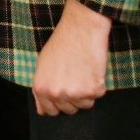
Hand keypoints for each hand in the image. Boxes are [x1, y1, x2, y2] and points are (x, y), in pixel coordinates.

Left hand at [32, 0, 110, 115]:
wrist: (81, 28)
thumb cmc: (61, 43)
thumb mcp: (42, 65)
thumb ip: (41, 89)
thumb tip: (42, 111)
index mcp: (41, 88)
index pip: (50, 111)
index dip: (58, 102)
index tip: (64, 91)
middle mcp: (56, 93)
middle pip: (69, 110)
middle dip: (73, 97)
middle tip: (75, 77)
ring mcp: (75, 93)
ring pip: (85, 104)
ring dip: (86, 92)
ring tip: (83, 71)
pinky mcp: (93, 90)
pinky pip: (97, 95)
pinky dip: (98, 84)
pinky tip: (91, 68)